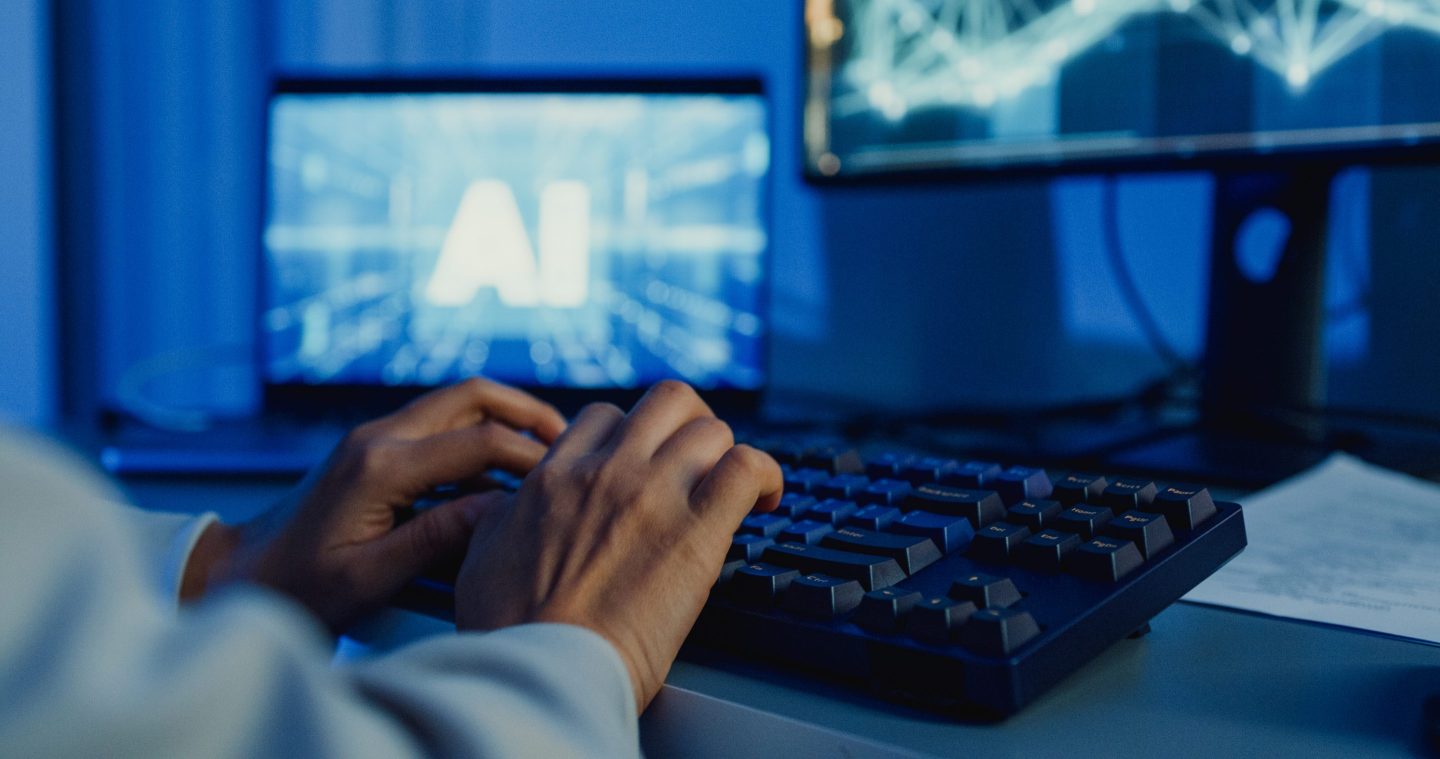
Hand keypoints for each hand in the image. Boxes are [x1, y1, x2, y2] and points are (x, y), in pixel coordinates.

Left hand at [181, 378, 566, 631]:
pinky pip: (437, 428)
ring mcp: (371, 439)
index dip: (530, 456)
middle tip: (568, 440)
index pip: (479, 440)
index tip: (563, 482)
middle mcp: (376, 438)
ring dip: (503, 420)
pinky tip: (499, 477)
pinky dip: (477, 440)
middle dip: (526, 412)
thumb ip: (437, 540)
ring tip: (545, 456)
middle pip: (471, 395)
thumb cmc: (298, 590)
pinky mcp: (370, 451)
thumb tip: (501, 507)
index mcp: (379, 467)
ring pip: (456, 404)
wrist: (238, 578)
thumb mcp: (369, 578)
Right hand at [454, 380, 782, 710]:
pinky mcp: (697, 533)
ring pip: (710, 428)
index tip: (645, 461)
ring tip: (732, 486)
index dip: (632, 434)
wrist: (541, 674)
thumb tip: (505, 509)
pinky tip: (765, 498)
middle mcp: (606, 472)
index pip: (605, 416)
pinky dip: (764, 474)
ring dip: (726, 453)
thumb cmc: (507, 634)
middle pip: (667, 402)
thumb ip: (497, 519)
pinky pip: (747, 468)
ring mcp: (653, 495)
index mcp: (554, 476)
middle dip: (690, 424)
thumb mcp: (479, 557)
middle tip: (698, 460)